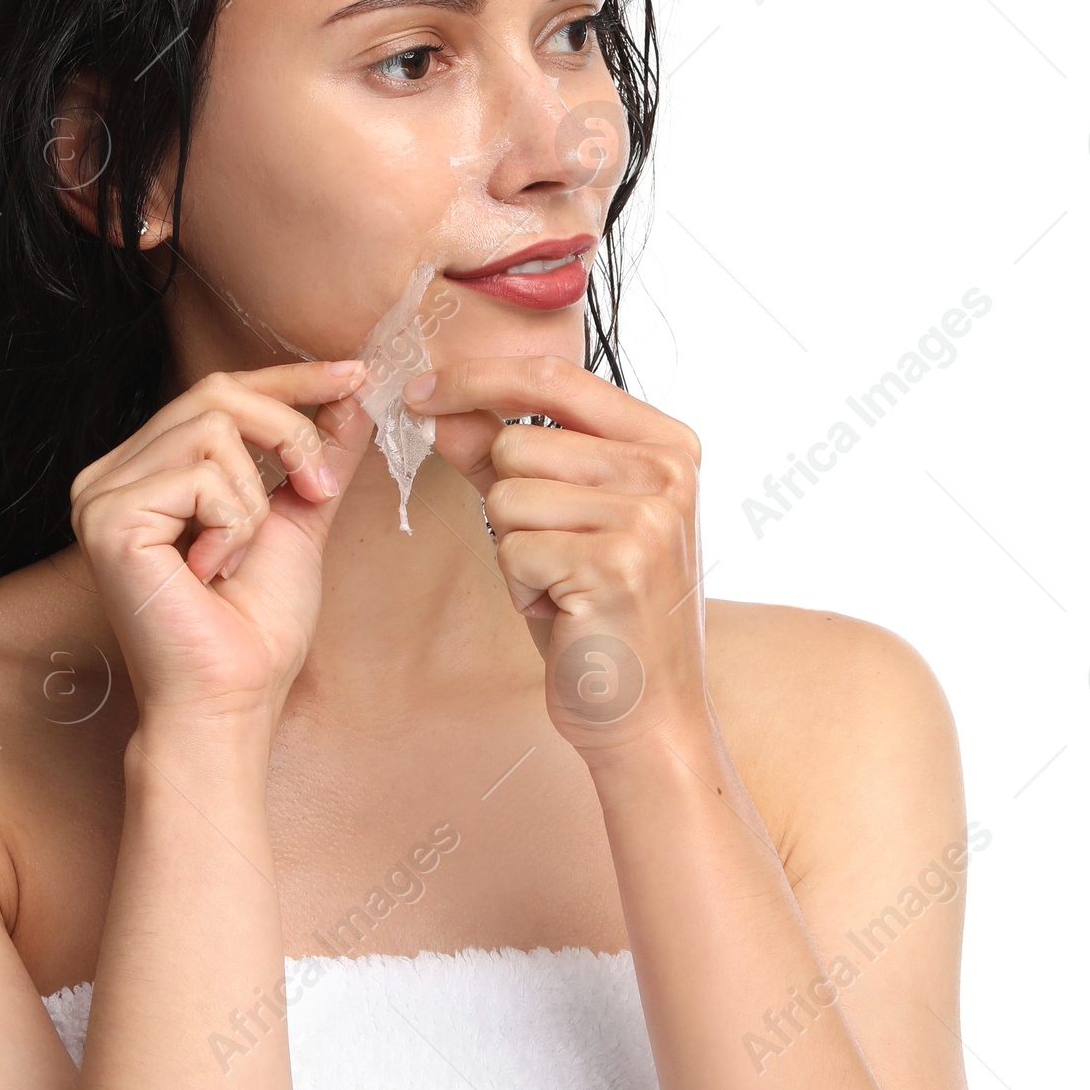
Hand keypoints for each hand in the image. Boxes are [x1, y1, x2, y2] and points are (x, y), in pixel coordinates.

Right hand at [70, 362, 372, 737]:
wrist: (230, 699)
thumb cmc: (254, 628)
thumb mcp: (298, 520)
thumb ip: (318, 456)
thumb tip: (355, 395)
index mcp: (148, 469)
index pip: (219, 391)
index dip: (293, 378)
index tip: (357, 374)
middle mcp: (113, 473)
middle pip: (217, 392)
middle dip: (289, 432)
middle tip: (317, 489)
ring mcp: (102, 493)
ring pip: (214, 428)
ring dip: (255, 496)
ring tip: (239, 554)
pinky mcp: (108, 518)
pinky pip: (201, 476)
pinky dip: (231, 523)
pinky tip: (211, 569)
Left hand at [403, 356, 708, 765]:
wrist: (645, 712)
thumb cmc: (597, 612)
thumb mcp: (551, 518)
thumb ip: (498, 455)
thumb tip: (441, 405)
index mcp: (665, 442)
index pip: (553, 378)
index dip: (477, 378)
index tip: (421, 389)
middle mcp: (668, 469)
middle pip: (515, 443)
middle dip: (506, 503)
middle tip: (554, 556)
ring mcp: (649, 514)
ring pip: (507, 494)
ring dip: (513, 548)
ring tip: (560, 584)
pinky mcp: (618, 563)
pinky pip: (512, 546)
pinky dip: (520, 585)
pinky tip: (562, 610)